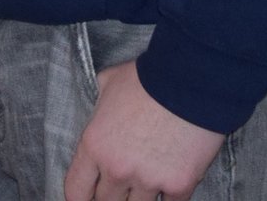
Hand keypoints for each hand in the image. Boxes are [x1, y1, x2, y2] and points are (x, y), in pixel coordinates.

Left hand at [64, 64, 223, 200]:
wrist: (189, 80)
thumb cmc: (148, 77)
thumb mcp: (109, 83)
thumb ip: (100, 103)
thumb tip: (101, 107)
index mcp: (95, 146)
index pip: (76, 191)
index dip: (82, 196)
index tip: (90, 194)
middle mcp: (117, 169)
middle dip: (113, 195)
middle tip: (124, 182)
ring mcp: (148, 180)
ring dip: (142, 196)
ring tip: (148, 179)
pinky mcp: (179, 185)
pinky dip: (170, 196)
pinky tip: (171, 183)